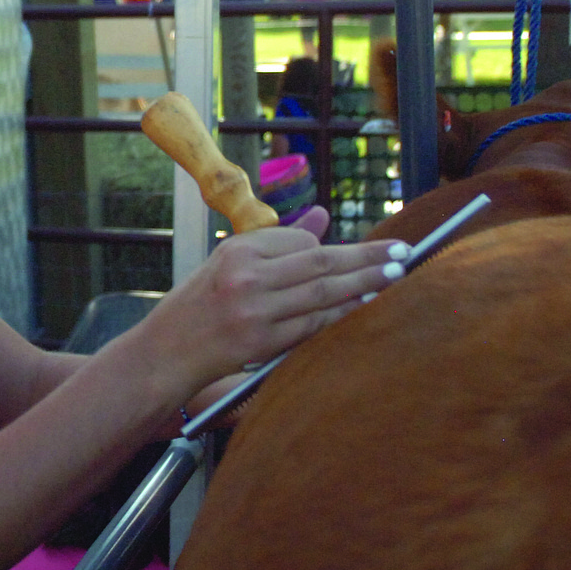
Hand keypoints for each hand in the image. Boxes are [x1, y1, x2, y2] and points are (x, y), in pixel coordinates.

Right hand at [134, 215, 406, 405]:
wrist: (166, 352)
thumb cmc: (200, 304)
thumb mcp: (230, 262)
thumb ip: (278, 241)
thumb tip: (322, 218)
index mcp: (238, 250)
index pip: (299, 242)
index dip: (331, 248)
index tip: (360, 251)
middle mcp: (246, 276)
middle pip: (319, 262)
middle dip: (366, 257)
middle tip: (404, 252)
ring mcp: (254, 310)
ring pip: (322, 293)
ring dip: (364, 285)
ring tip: (397, 275)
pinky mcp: (261, 342)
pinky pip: (313, 325)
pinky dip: (342, 315)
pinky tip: (365, 307)